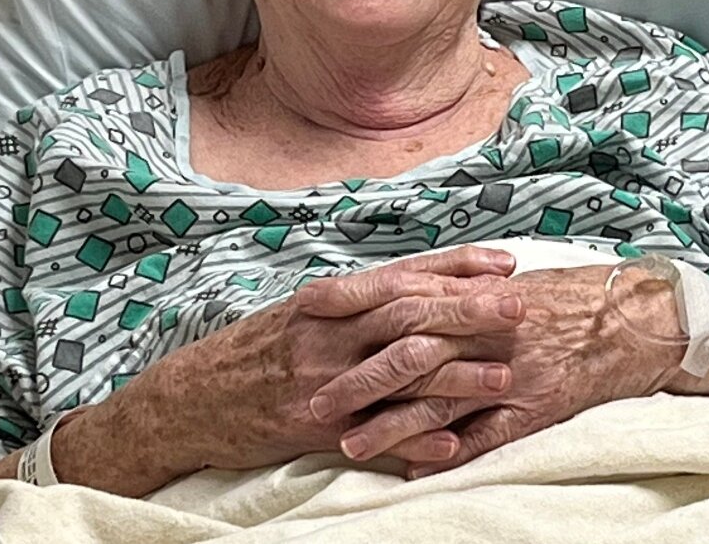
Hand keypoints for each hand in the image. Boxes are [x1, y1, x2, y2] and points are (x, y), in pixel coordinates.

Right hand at [70, 245, 527, 482]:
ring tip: (504, 375)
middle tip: (520, 306)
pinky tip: (452, 445)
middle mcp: (326, 333)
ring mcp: (322, 381)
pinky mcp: (314, 427)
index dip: (458, 268)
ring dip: (456, 375)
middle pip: (409, 314)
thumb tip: (421, 282)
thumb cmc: (255, 350)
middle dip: (469, 309)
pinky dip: (414, 439)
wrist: (189, 399)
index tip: (505, 263)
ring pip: (400, 372)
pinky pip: (374, 434)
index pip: (404, 275)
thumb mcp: (303, 311)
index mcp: (327, 299)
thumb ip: (359, 300)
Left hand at [298, 264, 685, 476]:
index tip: (305, 311)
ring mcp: (509, 371)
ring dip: (390, 425)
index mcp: (475, 293)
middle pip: (407, 352)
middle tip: (310, 399)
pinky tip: (415, 473)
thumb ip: (454, 292)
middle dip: (356, 377)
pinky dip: (449, 455)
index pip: (400, 295)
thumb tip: (398, 301)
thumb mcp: (506, 282)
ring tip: (349, 445)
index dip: (351, 303)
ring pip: (439, 400)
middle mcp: (487, 329)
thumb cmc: (568, 297)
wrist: (636, 316)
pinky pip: (485, 436)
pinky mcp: (534, 407)